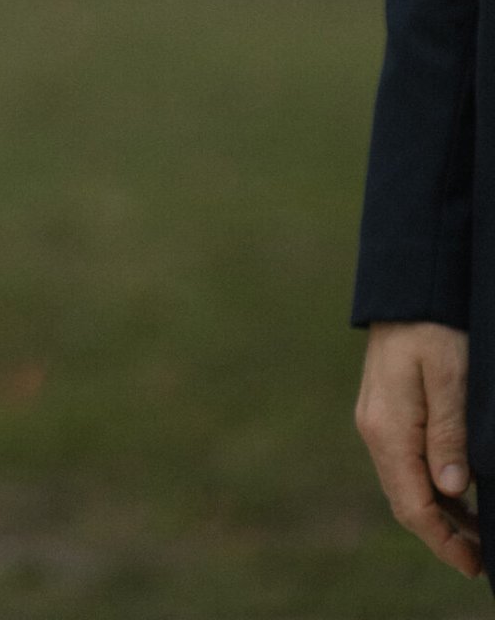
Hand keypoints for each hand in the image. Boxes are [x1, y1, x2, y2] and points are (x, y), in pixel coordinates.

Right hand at [356, 320, 481, 577]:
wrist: (407, 288)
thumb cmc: (434, 328)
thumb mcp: (450, 378)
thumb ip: (448, 434)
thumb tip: (450, 489)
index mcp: (388, 428)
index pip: (412, 504)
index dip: (443, 541)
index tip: (474, 565)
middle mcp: (374, 429)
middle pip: (405, 500)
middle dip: (441, 536)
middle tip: (479, 560)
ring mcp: (375, 420)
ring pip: (404, 484)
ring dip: (438, 514)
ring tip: (476, 534)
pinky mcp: (384, 411)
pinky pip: (404, 463)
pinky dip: (430, 486)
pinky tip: (457, 493)